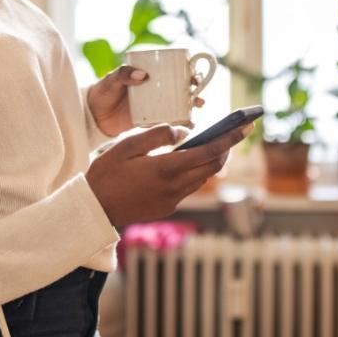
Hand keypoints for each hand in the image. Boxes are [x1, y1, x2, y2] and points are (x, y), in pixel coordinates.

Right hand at [85, 122, 249, 226]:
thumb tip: (182, 132)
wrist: (93, 210)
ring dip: (212, 161)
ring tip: (218, 145)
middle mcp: (174, 187)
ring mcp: (172, 200)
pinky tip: (192, 162)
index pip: (207, 151)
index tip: (244, 127)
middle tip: (237, 132)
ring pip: (202, 178)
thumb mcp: (126, 145)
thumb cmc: (106, 174)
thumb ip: (157, 135)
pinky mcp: (167, 207)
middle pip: (211, 166)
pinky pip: (189, 187)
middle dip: (227, 148)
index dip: (228, 138)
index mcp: (166, 168)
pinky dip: (196, 172)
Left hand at [86, 66, 205, 136]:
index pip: (174, 71)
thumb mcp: (111, 79)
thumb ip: (124, 74)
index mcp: (150, 75)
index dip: (189, 73)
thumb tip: (143, 75)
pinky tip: (188, 128)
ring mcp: (154, 106)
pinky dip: (180, 125)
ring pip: (179, 106)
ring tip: (196, 113)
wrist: (92, 116)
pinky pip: (169, 122)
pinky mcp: (150, 121)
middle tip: (199, 98)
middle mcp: (156, 90)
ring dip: (191, 109)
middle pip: (182, 89)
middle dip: (196, 93)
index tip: (195, 78)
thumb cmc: (102, 91)